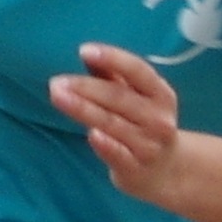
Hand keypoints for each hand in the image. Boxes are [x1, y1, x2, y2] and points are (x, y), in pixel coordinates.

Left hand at [52, 43, 189, 208]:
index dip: (113, 58)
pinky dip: (106, 144)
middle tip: (57, 82)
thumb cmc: (143, 125)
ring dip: (83, 109)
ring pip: (113, 123)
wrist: (165, 170)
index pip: (138, 71)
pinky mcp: (136, 168)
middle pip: (119, 97)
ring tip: (57, 96)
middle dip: (86, 87)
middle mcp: (158, 118)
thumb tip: (87, 55)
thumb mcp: (137, 98)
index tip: (84, 51)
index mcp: (160, 94)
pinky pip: (118, 154)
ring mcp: (149, 145)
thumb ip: (113, 76)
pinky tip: (91, 134)